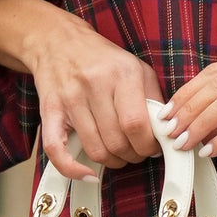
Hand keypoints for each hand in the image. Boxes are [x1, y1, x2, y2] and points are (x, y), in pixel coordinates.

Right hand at [24, 8, 162, 180]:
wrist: (57, 41)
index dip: (148, 145)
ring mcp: (70, 99)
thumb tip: (166, 132)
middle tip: (136, 151)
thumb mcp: (138, 69)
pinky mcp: (49, 111)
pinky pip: (56, 150)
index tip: (153, 148)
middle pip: (117, 141)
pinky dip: (72, 169)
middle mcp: (94, 85)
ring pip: (95, 149)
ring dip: (112, 161)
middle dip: (133, 155)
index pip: (136, 124)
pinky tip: (88, 174)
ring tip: (119, 154)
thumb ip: (154, 99)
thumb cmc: (103, 59)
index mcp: (121, 74)